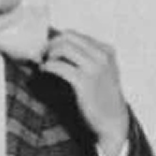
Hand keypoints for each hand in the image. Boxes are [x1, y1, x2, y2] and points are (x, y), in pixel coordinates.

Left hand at [41, 30, 130, 155]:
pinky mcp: (84, 82)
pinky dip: (48, 66)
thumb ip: (88, 57)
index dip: (56, 39)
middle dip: (50, 43)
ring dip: (49, 54)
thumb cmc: (104, 96)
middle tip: (42, 54)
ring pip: (63, 47)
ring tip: (44, 63)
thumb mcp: (103, 70)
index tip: (47, 48)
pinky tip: (44, 70)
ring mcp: (94, 68)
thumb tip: (58, 45)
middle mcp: (102, 56)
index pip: (74, 34)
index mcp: (106, 50)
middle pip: (67, 37)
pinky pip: (59, 66)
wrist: (113, 120)